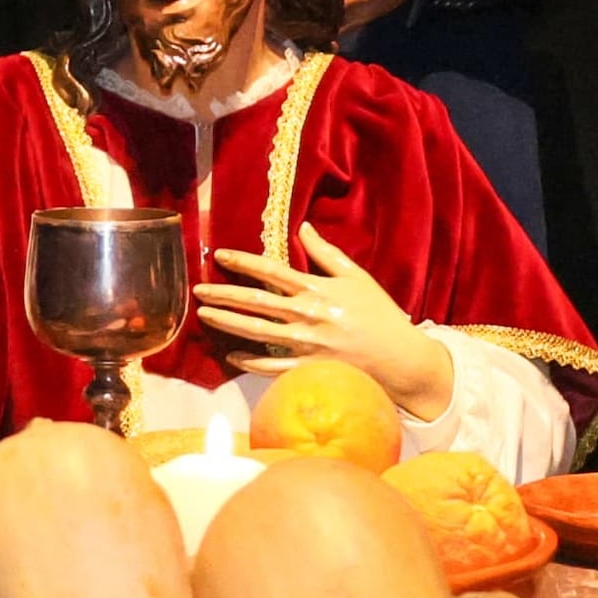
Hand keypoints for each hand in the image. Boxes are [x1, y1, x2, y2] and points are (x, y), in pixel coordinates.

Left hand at [200, 230, 458, 420]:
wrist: (400, 358)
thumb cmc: (379, 314)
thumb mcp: (357, 277)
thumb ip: (327, 253)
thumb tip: (303, 227)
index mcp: (317, 290)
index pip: (272, 271)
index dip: (243, 262)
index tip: (219, 255)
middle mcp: (307, 316)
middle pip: (256, 302)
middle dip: (224, 295)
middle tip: (197, 290)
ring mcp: (305, 345)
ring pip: (257, 333)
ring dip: (228, 323)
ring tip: (205, 316)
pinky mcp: (308, 369)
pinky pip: (271, 367)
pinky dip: (250, 362)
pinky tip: (232, 355)